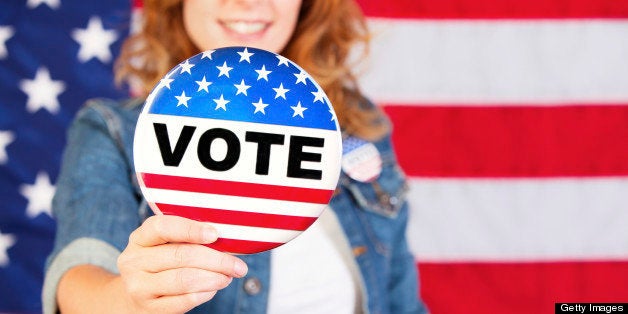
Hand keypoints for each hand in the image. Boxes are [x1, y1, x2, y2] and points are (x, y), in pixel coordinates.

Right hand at [117, 215, 247, 312]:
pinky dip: (205, 293)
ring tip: (228, 276)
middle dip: (216, 260)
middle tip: (237, 265)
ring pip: (185, 279)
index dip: (190, 229)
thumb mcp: (164, 246)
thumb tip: (225, 239)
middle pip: (181, 255)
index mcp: (140, 238)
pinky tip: (214, 288)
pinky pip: (184, 301)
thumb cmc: (159, 264)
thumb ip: (186, 238)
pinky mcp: (149, 308)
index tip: (215, 234)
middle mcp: (134, 261)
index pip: (162, 227)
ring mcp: (139, 286)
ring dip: (214, 278)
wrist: (136, 296)